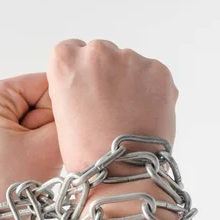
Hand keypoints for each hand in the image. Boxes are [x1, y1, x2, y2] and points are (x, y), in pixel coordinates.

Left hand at [0, 73, 61, 204]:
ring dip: (51, 138)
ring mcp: (0, 119)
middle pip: (47, 100)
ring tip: (39, 158)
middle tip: (43, 151)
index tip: (57, 135)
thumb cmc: (11, 183)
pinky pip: (40, 132)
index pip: (49, 82)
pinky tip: (38, 161)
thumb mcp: (48, 144)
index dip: (63, 108)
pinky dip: (45, 146)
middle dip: (54, 126)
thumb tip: (89, 100)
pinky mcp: (8, 137)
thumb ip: (70, 117)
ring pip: (47, 118)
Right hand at [46, 39, 177, 172]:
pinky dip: (149, 91)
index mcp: (65, 62)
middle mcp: (96, 53)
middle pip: (100, 53)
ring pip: (127, 63)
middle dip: (104, 74)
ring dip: (127, 82)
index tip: (82, 90)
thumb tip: (93, 81)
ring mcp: (130, 59)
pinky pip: (150, 74)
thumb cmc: (86, 151)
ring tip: (126, 115)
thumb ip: (74, 86)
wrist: (122, 169)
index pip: (69, 49)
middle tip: (105, 107)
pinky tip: (141, 114)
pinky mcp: (158, 71)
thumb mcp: (62, 114)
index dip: (77, 72)